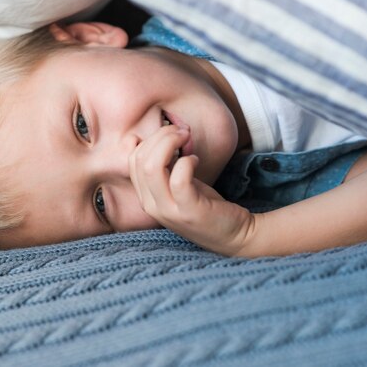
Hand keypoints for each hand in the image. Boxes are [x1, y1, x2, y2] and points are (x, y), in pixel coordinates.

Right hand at [129, 125, 254, 255]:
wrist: (233, 236)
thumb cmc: (204, 205)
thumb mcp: (176, 185)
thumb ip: (164, 167)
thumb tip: (159, 136)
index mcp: (145, 197)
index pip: (133, 159)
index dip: (150, 139)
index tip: (171, 133)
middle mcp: (151, 206)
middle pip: (140, 160)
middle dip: (161, 136)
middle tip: (182, 131)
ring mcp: (168, 211)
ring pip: (152, 167)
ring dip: (170, 143)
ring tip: (187, 138)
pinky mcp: (189, 211)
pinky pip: (178, 179)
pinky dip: (187, 162)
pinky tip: (196, 160)